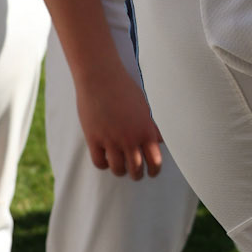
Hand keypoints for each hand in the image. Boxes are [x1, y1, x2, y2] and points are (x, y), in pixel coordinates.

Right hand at [75, 64, 164, 180]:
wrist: (100, 77)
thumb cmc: (123, 88)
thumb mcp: (144, 106)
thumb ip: (151, 126)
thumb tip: (158, 141)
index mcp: (146, 130)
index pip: (155, 162)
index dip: (154, 170)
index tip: (152, 172)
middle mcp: (130, 139)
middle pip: (136, 170)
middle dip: (137, 174)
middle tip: (135, 172)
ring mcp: (111, 140)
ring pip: (118, 169)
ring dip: (120, 170)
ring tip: (120, 166)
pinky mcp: (94, 139)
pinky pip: (99, 162)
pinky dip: (104, 164)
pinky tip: (106, 157)